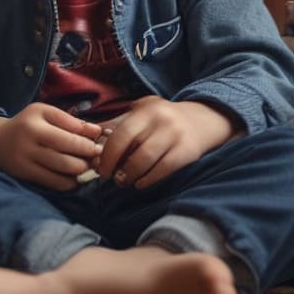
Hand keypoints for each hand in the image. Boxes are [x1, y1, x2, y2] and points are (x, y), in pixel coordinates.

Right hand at [0, 103, 103, 191]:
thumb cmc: (28, 124)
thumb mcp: (45, 113)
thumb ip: (71, 121)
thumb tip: (97, 131)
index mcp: (36, 120)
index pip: (69, 131)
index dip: (88, 139)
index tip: (99, 143)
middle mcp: (29, 139)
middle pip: (67, 151)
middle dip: (87, 156)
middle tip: (97, 157)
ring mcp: (25, 159)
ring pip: (62, 169)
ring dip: (81, 170)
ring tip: (87, 166)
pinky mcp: (25, 174)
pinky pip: (54, 182)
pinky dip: (69, 182)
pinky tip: (74, 177)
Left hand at [94, 96, 237, 189]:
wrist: (203, 120)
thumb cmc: (163, 119)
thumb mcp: (141, 113)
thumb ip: (117, 124)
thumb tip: (90, 139)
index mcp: (145, 110)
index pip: (120, 134)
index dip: (107, 154)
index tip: (100, 168)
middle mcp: (161, 121)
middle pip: (132, 148)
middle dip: (116, 167)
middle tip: (110, 177)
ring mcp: (175, 136)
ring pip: (145, 161)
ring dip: (130, 176)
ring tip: (124, 181)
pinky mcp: (187, 151)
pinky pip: (163, 170)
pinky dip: (148, 180)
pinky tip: (140, 183)